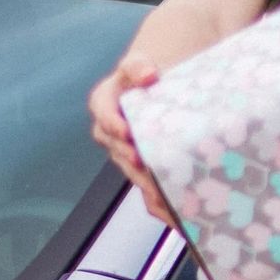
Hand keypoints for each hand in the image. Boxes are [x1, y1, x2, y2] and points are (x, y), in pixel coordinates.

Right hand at [88, 54, 176, 226]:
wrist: (166, 85)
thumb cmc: (150, 73)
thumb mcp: (140, 64)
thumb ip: (138, 65)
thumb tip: (146, 73)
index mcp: (106, 103)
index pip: (103, 112)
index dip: (113, 123)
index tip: (127, 131)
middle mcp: (113, 131)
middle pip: (119, 149)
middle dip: (133, 160)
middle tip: (149, 166)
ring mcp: (129, 152)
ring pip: (133, 173)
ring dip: (147, 185)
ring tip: (164, 194)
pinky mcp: (146, 168)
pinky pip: (147, 189)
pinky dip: (160, 204)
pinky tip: (176, 215)